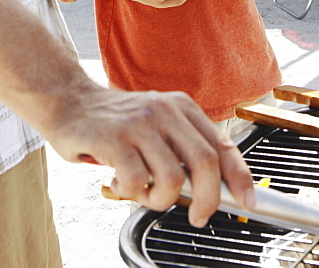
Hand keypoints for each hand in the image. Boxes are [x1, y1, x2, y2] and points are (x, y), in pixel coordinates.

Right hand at [48, 85, 254, 226]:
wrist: (70, 102)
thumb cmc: (116, 122)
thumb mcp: (158, 124)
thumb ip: (183, 149)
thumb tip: (212, 188)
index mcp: (182, 109)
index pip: (222, 145)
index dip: (240, 176)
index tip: (248, 200)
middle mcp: (166, 113)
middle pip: (204, 164)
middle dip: (208, 200)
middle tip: (197, 216)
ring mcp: (140, 124)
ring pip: (171, 179)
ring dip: (159, 200)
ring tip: (144, 193)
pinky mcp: (114, 139)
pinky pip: (137, 182)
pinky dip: (131, 193)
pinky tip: (120, 183)